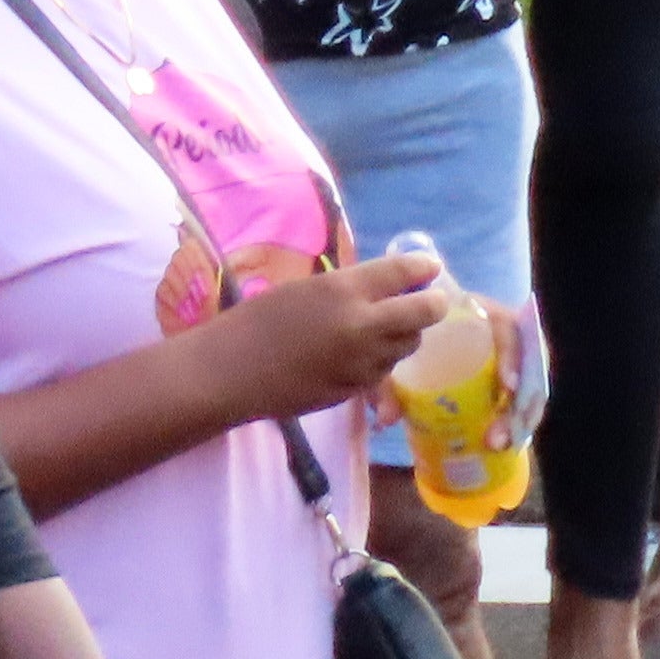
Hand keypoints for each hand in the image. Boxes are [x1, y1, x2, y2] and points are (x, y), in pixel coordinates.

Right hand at [221, 252, 462, 425]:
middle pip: (425, 313)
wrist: (228, 372)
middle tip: (426, 301)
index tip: (429, 268)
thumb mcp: (308, 289)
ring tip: (384, 328)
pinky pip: (383, 371)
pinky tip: (360, 355)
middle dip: (431, 305)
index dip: (423, 268)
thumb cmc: (258, 321)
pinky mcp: (354, 390)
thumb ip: (353, 287)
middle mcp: (362, 325)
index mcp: (345, 290)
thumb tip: (393, 283)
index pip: (405, 272)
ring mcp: (361, 362)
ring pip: (407, 345)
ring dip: (403, 335)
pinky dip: (381, 361)